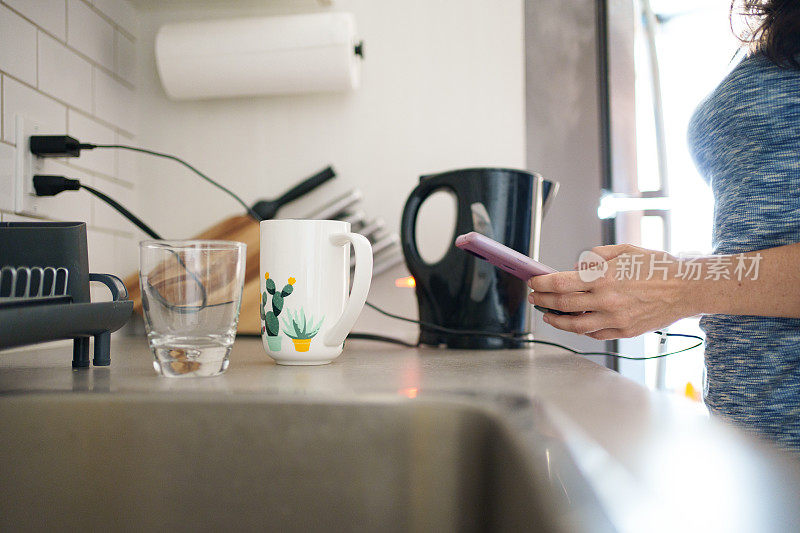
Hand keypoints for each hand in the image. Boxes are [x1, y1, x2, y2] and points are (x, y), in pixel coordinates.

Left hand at [528, 244, 693, 339]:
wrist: (687, 288)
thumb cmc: (657, 266)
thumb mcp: (625, 250)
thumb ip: (596, 257)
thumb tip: (576, 267)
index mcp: (603, 277)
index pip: (560, 283)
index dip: (542, 284)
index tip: (534, 282)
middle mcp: (606, 300)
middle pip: (562, 305)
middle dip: (543, 301)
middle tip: (534, 298)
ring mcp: (615, 319)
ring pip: (575, 325)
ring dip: (556, 321)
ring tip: (547, 315)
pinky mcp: (624, 331)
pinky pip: (595, 334)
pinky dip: (580, 329)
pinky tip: (574, 322)